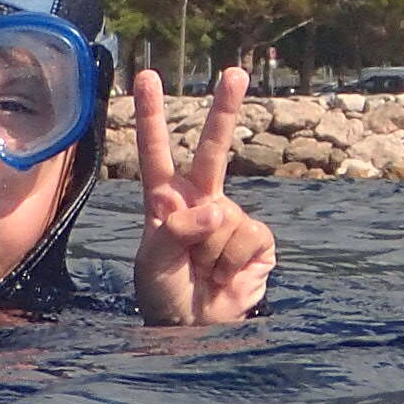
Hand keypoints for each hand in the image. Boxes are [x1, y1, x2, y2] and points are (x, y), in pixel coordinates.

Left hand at [131, 67, 276, 325]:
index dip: (150, 114)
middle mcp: (201, 201)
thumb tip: (215, 209)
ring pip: (225, 217)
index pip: (156, 151)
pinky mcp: (258, 240)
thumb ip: (176, 230)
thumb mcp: (154, 262)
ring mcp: (231, 219)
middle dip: (226, 109)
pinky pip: (248, 238)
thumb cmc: (165, 295)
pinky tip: (227, 276)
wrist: (196, 330)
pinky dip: (234, 263)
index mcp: (166, 200)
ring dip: (212, 253)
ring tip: (204, 272)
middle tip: (236, 72)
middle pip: (214, 150)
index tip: (146, 77)